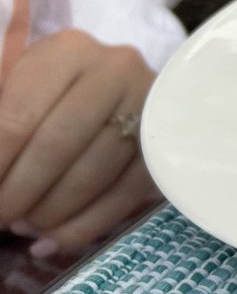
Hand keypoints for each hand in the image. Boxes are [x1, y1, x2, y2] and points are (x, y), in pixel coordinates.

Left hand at [0, 29, 159, 252]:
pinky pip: (126, 193)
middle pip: (59, 144)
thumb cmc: (50, 93)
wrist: (111, 89)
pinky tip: (52, 241)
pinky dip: (86, 225)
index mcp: (66, 51)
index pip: (18, 116)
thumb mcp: (17, 90)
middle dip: (19, 192)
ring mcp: (147, 105)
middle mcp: (115, 69)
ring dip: (51, 212)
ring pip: (95, 171)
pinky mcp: (164, 141)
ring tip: (24, 227)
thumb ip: (0, 126)